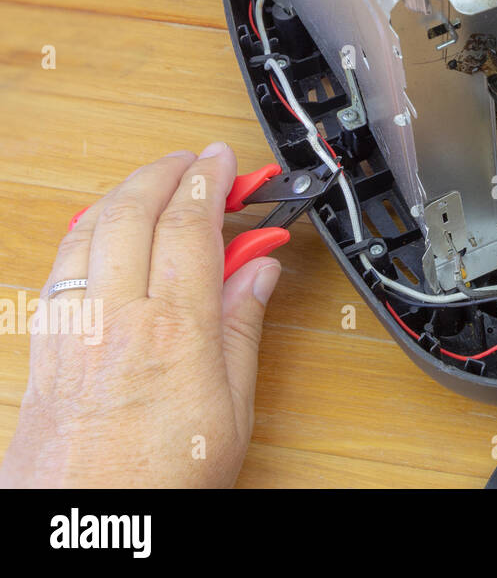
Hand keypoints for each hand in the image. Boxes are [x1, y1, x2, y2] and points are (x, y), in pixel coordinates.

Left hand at [0, 144, 281, 486]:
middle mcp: (118, 318)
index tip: (225, 161)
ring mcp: (74, 327)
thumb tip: (259, 271)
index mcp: (176, 330)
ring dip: (123, 192)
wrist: (90, 526)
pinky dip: (85, 229)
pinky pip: (60, 264)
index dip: (210, 181)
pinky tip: (101, 229)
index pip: (191, 224)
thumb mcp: (233, 409)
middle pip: (135, 210)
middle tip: (194, 160)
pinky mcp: (47, 345)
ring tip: (152, 182)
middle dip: (167, 171)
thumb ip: (243, 328)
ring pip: (89, 228)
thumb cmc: (160, 481)